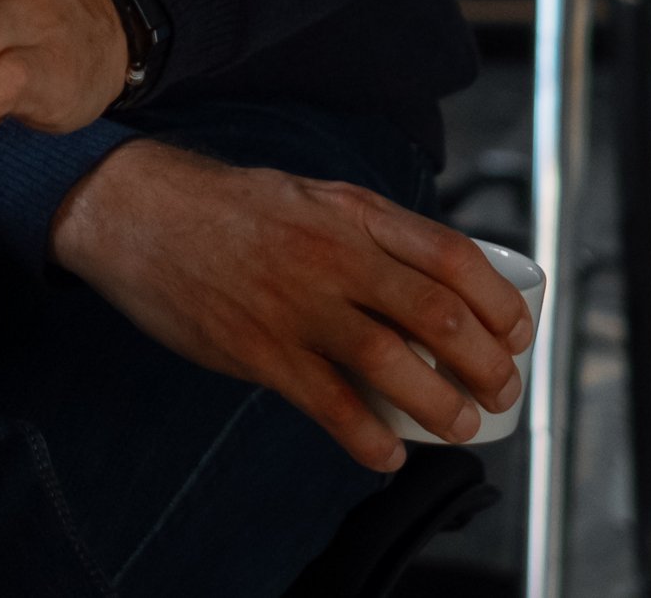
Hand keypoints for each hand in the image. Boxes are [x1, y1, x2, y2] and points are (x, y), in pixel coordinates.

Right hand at [48, 139, 534, 471]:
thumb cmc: (227, 207)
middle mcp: (332, 253)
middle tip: (500, 390)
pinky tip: (387, 454)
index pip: (453, 255)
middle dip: (487, 365)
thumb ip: (366, 232)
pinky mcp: (258, 349)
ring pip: (394, 364)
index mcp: (352, 211)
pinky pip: (330, 405)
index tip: (516, 334)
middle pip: (439, 316)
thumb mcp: (310, 196)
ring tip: (462, 425)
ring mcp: (294, 303)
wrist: (134, 210)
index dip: (500, 303)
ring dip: (443, 406)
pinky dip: (369, 439)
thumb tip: (429, 281)